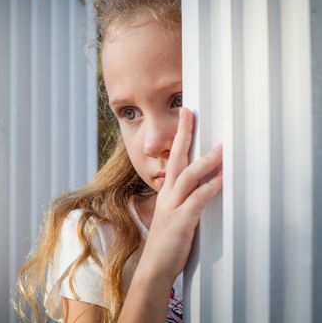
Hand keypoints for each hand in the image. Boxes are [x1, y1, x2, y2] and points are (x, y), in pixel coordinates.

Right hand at [138, 107, 222, 281]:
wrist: (155, 265)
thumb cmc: (168, 240)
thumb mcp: (173, 213)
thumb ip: (184, 197)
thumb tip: (203, 184)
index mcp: (167, 191)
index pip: (173, 158)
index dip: (180, 136)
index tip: (186, 115)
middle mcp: (168, 194)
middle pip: (176, 158)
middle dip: (184, 134)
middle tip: (190, 113)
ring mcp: (173, 206)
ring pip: (189, 176)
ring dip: (206, 161)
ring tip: (222, 148)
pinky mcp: (181, 220)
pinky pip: (198, 199)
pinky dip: (211, 187)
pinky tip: (223, 179)